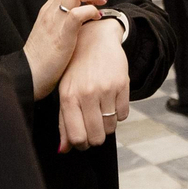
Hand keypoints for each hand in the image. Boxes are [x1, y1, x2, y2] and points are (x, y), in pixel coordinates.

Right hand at [24, 0, 106, 99]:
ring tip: (99, 7)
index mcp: (48, 10)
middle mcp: (50, 11)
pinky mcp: (62, 36)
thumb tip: (81, 17)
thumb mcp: (50, 34)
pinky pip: (78, 14)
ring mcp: (55, 22)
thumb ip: (61, 22)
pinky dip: (90, 11)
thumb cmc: (42, 59)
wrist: (28, 76)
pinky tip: (95, 19)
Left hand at [57, 18, 129, 152]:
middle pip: (96, 137)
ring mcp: (106, 89)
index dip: (81, 145)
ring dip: (107, 125)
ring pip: (111, 127)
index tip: (82, 141)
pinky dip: (118, 113)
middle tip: (94, 129)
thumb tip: (64, 150)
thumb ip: (64, 121)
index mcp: (68, 97)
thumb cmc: (75, 68)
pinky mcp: (122, 84)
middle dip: (95, 138)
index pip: (77, 137)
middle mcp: (86, 94)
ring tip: (101, 111)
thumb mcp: (65, 91)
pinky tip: (111, 101)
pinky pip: (124, 115)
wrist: (95, 38)